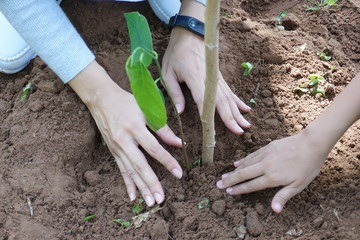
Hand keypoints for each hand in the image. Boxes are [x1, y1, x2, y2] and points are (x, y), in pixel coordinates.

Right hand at [69, 61, 182, 205]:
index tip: (179, 173)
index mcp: (134, 127)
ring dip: (141, 188)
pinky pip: (121, 170)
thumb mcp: (146, 110)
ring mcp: (117, 148)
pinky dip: (128, 184)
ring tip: (151, 202)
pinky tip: (133, 197)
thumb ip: (162, 128)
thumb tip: (179, 143)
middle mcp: (124, 140)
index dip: (167, 161)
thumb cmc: (127, 102)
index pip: (154, 148)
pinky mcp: (113, 152)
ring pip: (131, 171)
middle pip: (140, 165)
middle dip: (151, 183)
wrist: (101, 100)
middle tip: (161, 198)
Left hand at [162, 28, 250, 133]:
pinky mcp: (220, 77)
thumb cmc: (176, 53)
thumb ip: (174, 93)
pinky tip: (246, 110)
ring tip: (246, 126)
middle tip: (238, 132)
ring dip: (238, 113)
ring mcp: (217, 77)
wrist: (190, 33)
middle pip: (222, 101)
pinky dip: (238, 101)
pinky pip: (230, 91)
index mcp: (195, 77)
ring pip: (229, 98)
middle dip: (230, 118)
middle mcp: (209, 78)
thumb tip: (180, 112)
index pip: (203, 99)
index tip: (212, 129)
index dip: (208, 115)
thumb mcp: (168, 72)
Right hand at [216, 131, 326, 212]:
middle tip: (218, 184)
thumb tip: (274, 210)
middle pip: (244, 174)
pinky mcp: (267, 147)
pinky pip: (252, 155)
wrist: (311, 144)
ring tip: (224, 176)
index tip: (228, 192)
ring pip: (246, 164)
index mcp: (272, 177)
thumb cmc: (307, 167)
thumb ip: (283, 197)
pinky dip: (243, 160)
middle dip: (230, 180)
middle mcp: (265, 166)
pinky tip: (237, 163)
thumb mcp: (298, 186)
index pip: (251, 185)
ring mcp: (265, 155)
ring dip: (234, 171)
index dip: (239, 189)